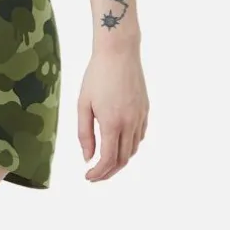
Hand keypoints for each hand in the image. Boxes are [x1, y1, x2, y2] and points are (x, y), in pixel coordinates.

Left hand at [77, 44, 148, 180]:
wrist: (119, 52)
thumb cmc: (96, 76)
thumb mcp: (83, 104)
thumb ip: (85, 133)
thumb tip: (88, 157)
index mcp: (112, 123)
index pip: (108, 159)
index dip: (98, 173)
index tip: (88, 177)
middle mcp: (130, 123)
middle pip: (123, 159)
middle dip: (109, 172)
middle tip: (95, 175)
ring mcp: (140, 117)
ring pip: (133, 149)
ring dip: (120, 161)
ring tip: (105, 162)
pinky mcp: (145, 110)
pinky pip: (140, 136)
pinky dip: (129, 146)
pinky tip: (119, 145)